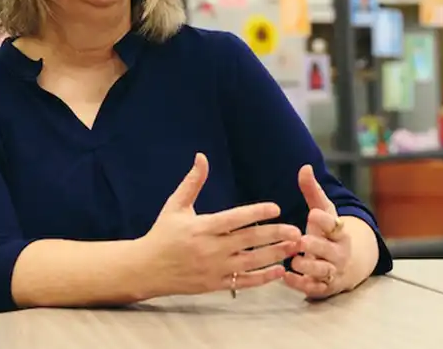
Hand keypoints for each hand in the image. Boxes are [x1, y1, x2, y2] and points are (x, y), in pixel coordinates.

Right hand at [137, 153, 301, 297]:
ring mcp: (213, 268)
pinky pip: (243, 282)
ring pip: (250, 262)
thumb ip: (192, 182)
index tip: (276, 208)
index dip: (256, 213)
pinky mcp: (214, 285)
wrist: (146, 268)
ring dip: (274, 255)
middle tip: (296, 230)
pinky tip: (279, 271)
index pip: (235, 219)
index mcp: (201, 227)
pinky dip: (262, 278)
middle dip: (274, 235)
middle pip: (248, 241)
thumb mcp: (175, 206)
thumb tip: (202, 157)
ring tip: (293, 248)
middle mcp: (210, 248)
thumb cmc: (162, 234)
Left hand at [283, 165, 352, 299]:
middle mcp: (339, 252)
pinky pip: (314, 288)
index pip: (335, 226)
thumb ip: (313, 192)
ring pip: (323, 271)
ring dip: (309, 266)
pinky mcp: (324, 287)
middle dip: (317, 246)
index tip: (313, 213)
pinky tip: (286, 277)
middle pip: (330, 250)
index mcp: (340, 232)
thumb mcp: (324, 212)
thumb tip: (304, 167)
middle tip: (302, 241)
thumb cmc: (329, 233)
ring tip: (294, 260)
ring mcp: (333, 271)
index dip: (325, 220)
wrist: (348, 264)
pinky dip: (301, 284)